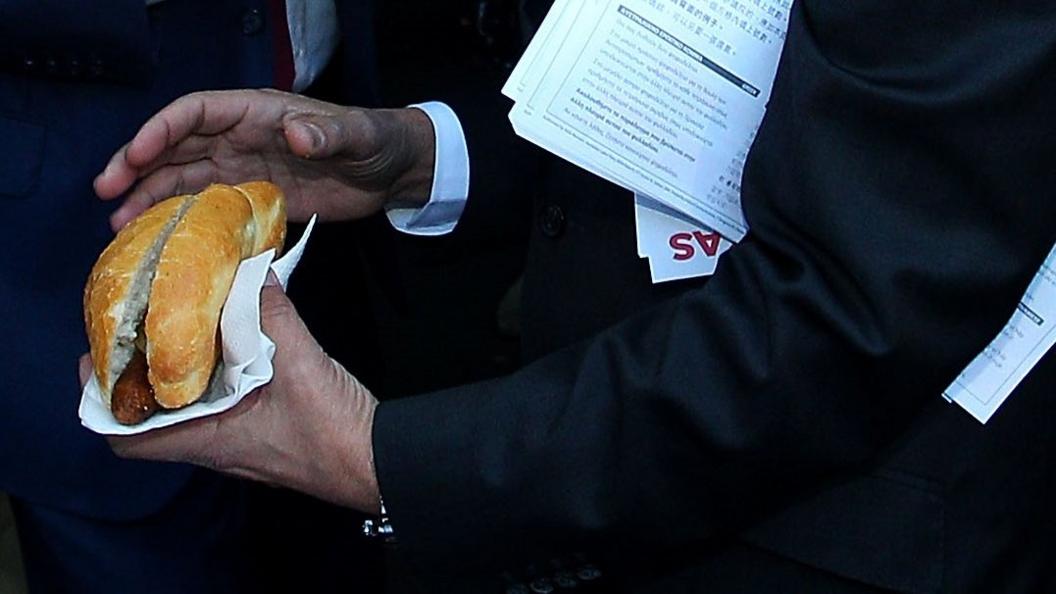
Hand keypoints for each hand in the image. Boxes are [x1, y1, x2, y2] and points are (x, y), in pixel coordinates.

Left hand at [80, 275, 380, 512]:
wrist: (379, 461)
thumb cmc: (332, 430)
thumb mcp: (302, 364)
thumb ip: (273, 315)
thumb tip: (252, 271)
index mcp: (209, 439)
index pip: (127, 439)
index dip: (103, 402)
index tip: (102, 358)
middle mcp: (215, 445)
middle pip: (153, 417)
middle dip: (142, 374)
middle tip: (139, 326)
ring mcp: (240, 440)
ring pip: (189, 407)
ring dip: (180, 371)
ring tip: (177, 323)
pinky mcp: (263, 430)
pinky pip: (223, 402)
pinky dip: (216, 372)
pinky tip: (230, 339)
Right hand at [94, 89, 435, 230]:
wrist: (391, 171)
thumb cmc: (375, 141)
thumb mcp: (357, 135)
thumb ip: (327, 134)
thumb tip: (296, 132)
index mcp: (256, 113)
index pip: (196, 113)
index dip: (162, 130)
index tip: (136, 154)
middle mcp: (240, 138)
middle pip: (176, 146)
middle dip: (138, 165)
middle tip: (106, 192)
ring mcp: (243, 168)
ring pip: (184, 179)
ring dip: (149, 197)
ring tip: (119, 225)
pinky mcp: (253, 199)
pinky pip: (207, 207)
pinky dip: (180, 219)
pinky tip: (159, 239)